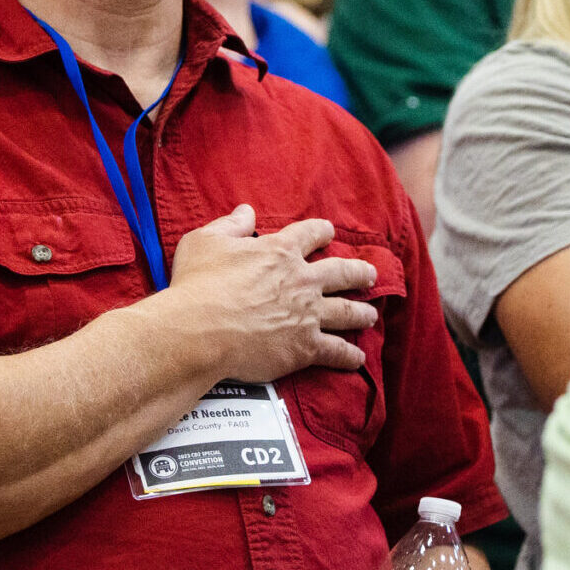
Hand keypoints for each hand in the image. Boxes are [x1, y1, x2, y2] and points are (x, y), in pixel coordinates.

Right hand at [160, 206, 377, 383]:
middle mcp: (302, 280)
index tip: (329, 232)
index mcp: (280, 251)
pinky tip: (358, 359)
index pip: (310, 234)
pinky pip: (336, 351)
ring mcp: (307, 315)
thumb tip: (247, 211)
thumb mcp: (206, 240)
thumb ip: (231, 224)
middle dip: (359, 273)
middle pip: (342, 272)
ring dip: (361, 313)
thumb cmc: (198, 284)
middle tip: (370, 275)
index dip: (321, 231)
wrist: (199, 330)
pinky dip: (349, 356)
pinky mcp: (305, 347)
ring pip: (346, 312)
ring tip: (371, 316)